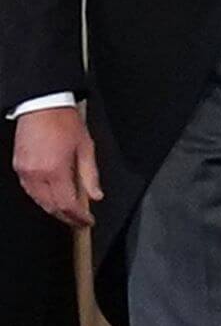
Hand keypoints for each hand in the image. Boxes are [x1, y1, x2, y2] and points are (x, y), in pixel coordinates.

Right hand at [13, 106, 102, 227]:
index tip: (87, 221)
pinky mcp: (18, 166)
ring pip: (39, 201)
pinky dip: (41, 197)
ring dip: (53, 209)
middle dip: (66, 218)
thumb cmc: (64, 122)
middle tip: (79, 221)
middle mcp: (37, 173)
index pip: (67, 205)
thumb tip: (95, 196)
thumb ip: (90, 176)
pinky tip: (51, 197)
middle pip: (51, 207)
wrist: (43, 104)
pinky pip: (30, 190)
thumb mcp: (86, 147)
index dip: (78, 217)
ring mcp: (25, 171)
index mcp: (56, 170)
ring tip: (68, 212)